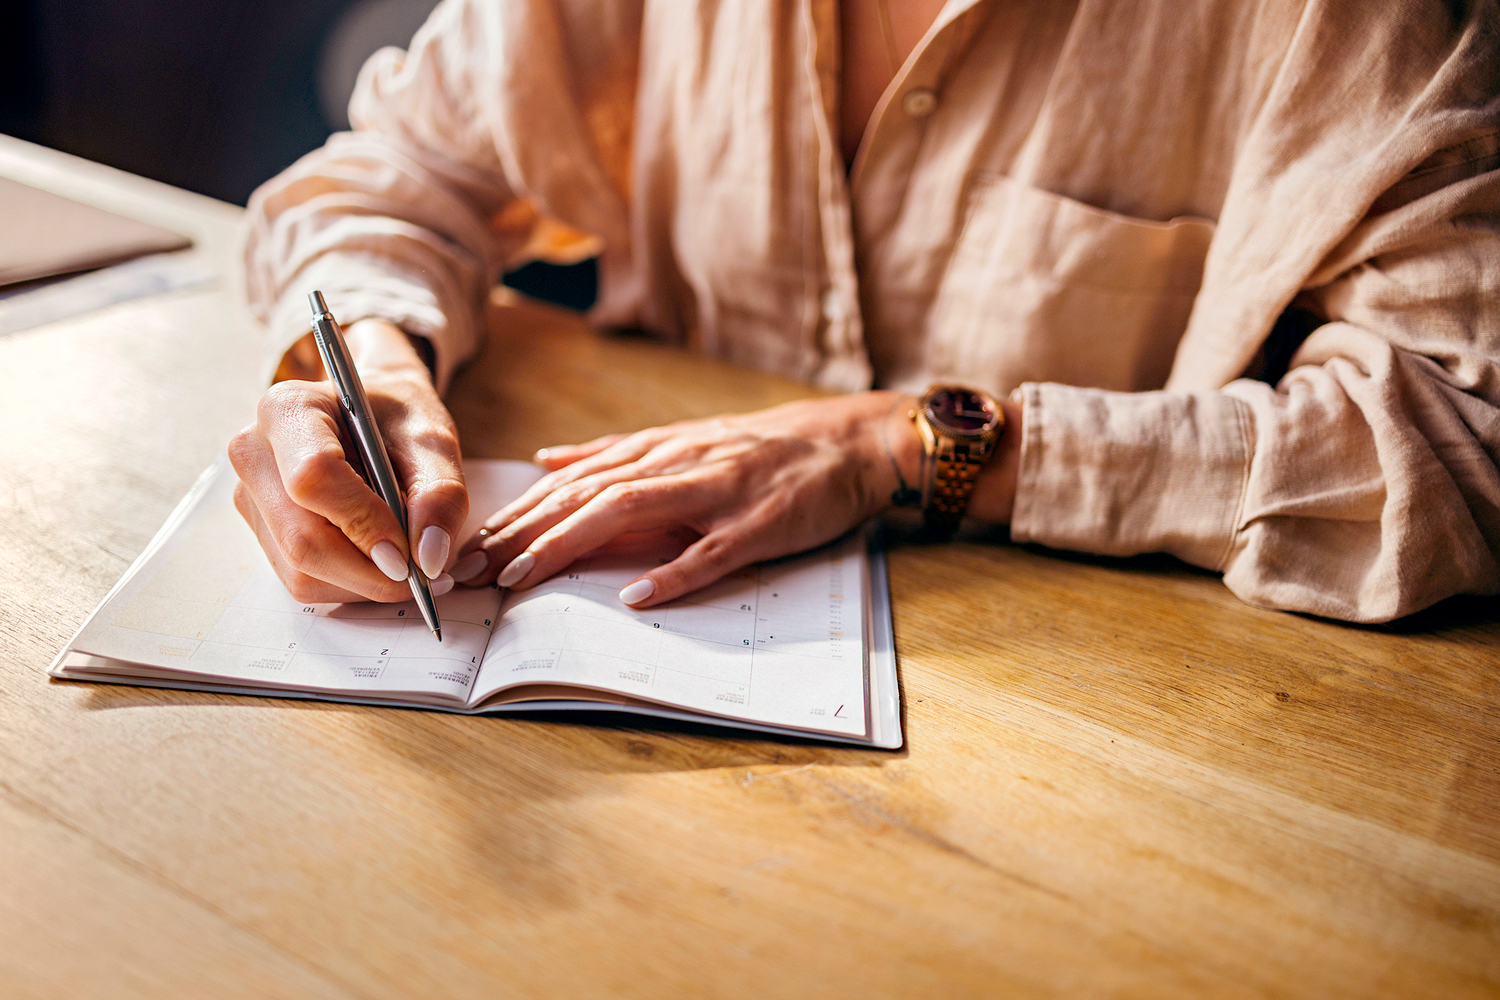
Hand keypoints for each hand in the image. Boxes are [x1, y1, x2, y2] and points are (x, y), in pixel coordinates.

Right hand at [229, 319, 468, 602]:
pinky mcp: (261, 532)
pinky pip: (303, 581)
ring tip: (404, 556)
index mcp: (289, 410)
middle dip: (369, 570)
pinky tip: (377, 558)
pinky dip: (350, 583)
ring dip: (363, 581)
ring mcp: (252, 497)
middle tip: (421, 572)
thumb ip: (440, 494)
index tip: (407, 554)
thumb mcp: (433, 442)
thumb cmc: (398, 420)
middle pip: (302, 538)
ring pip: (302, 571)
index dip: (363, 524)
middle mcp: (255, 454)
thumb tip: (429, 559)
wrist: (371, 416)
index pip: (313, 478)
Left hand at [449, 390, 1019, 607]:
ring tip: (524, 576)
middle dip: (521, 533)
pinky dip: (674, 572)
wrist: (845, 440)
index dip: (514, 516)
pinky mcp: (760, 522)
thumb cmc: (760, 450)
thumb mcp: (680, 442)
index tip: (464, 549)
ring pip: (632, 511)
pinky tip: (638, 596)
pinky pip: (713, 550)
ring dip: (571, 543)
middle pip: (584, 495)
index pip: (569, 483)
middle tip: (471, 571)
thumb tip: (544, 464)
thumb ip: (613, 455)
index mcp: (655, 450)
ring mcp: (718, 491)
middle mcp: (677, 462)